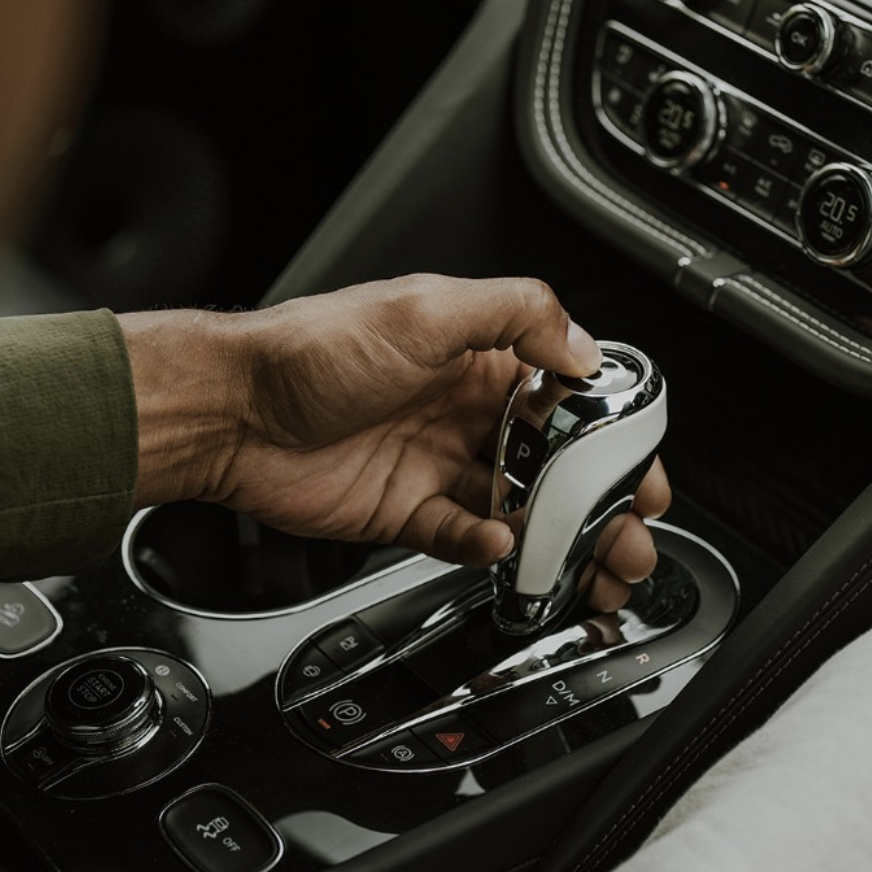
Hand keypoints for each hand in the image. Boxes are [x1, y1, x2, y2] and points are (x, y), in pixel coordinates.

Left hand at [121, 275, 670, 611]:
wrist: (231, 412)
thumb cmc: (309, 351)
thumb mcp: (423, 309)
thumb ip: (513, 316)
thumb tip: (581, 345)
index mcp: (479, 359)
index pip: (566, 400)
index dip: (610, 436)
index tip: (641, 466)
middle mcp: (463, 413)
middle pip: (553, 466)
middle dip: (600, 503)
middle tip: (633, 532)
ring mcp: (436, 465)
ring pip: (518, 510)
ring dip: (558, 537)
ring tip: (593, 563)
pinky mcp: (405, 513)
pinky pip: (462, 538)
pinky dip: (488, 546)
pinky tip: (502, 546)